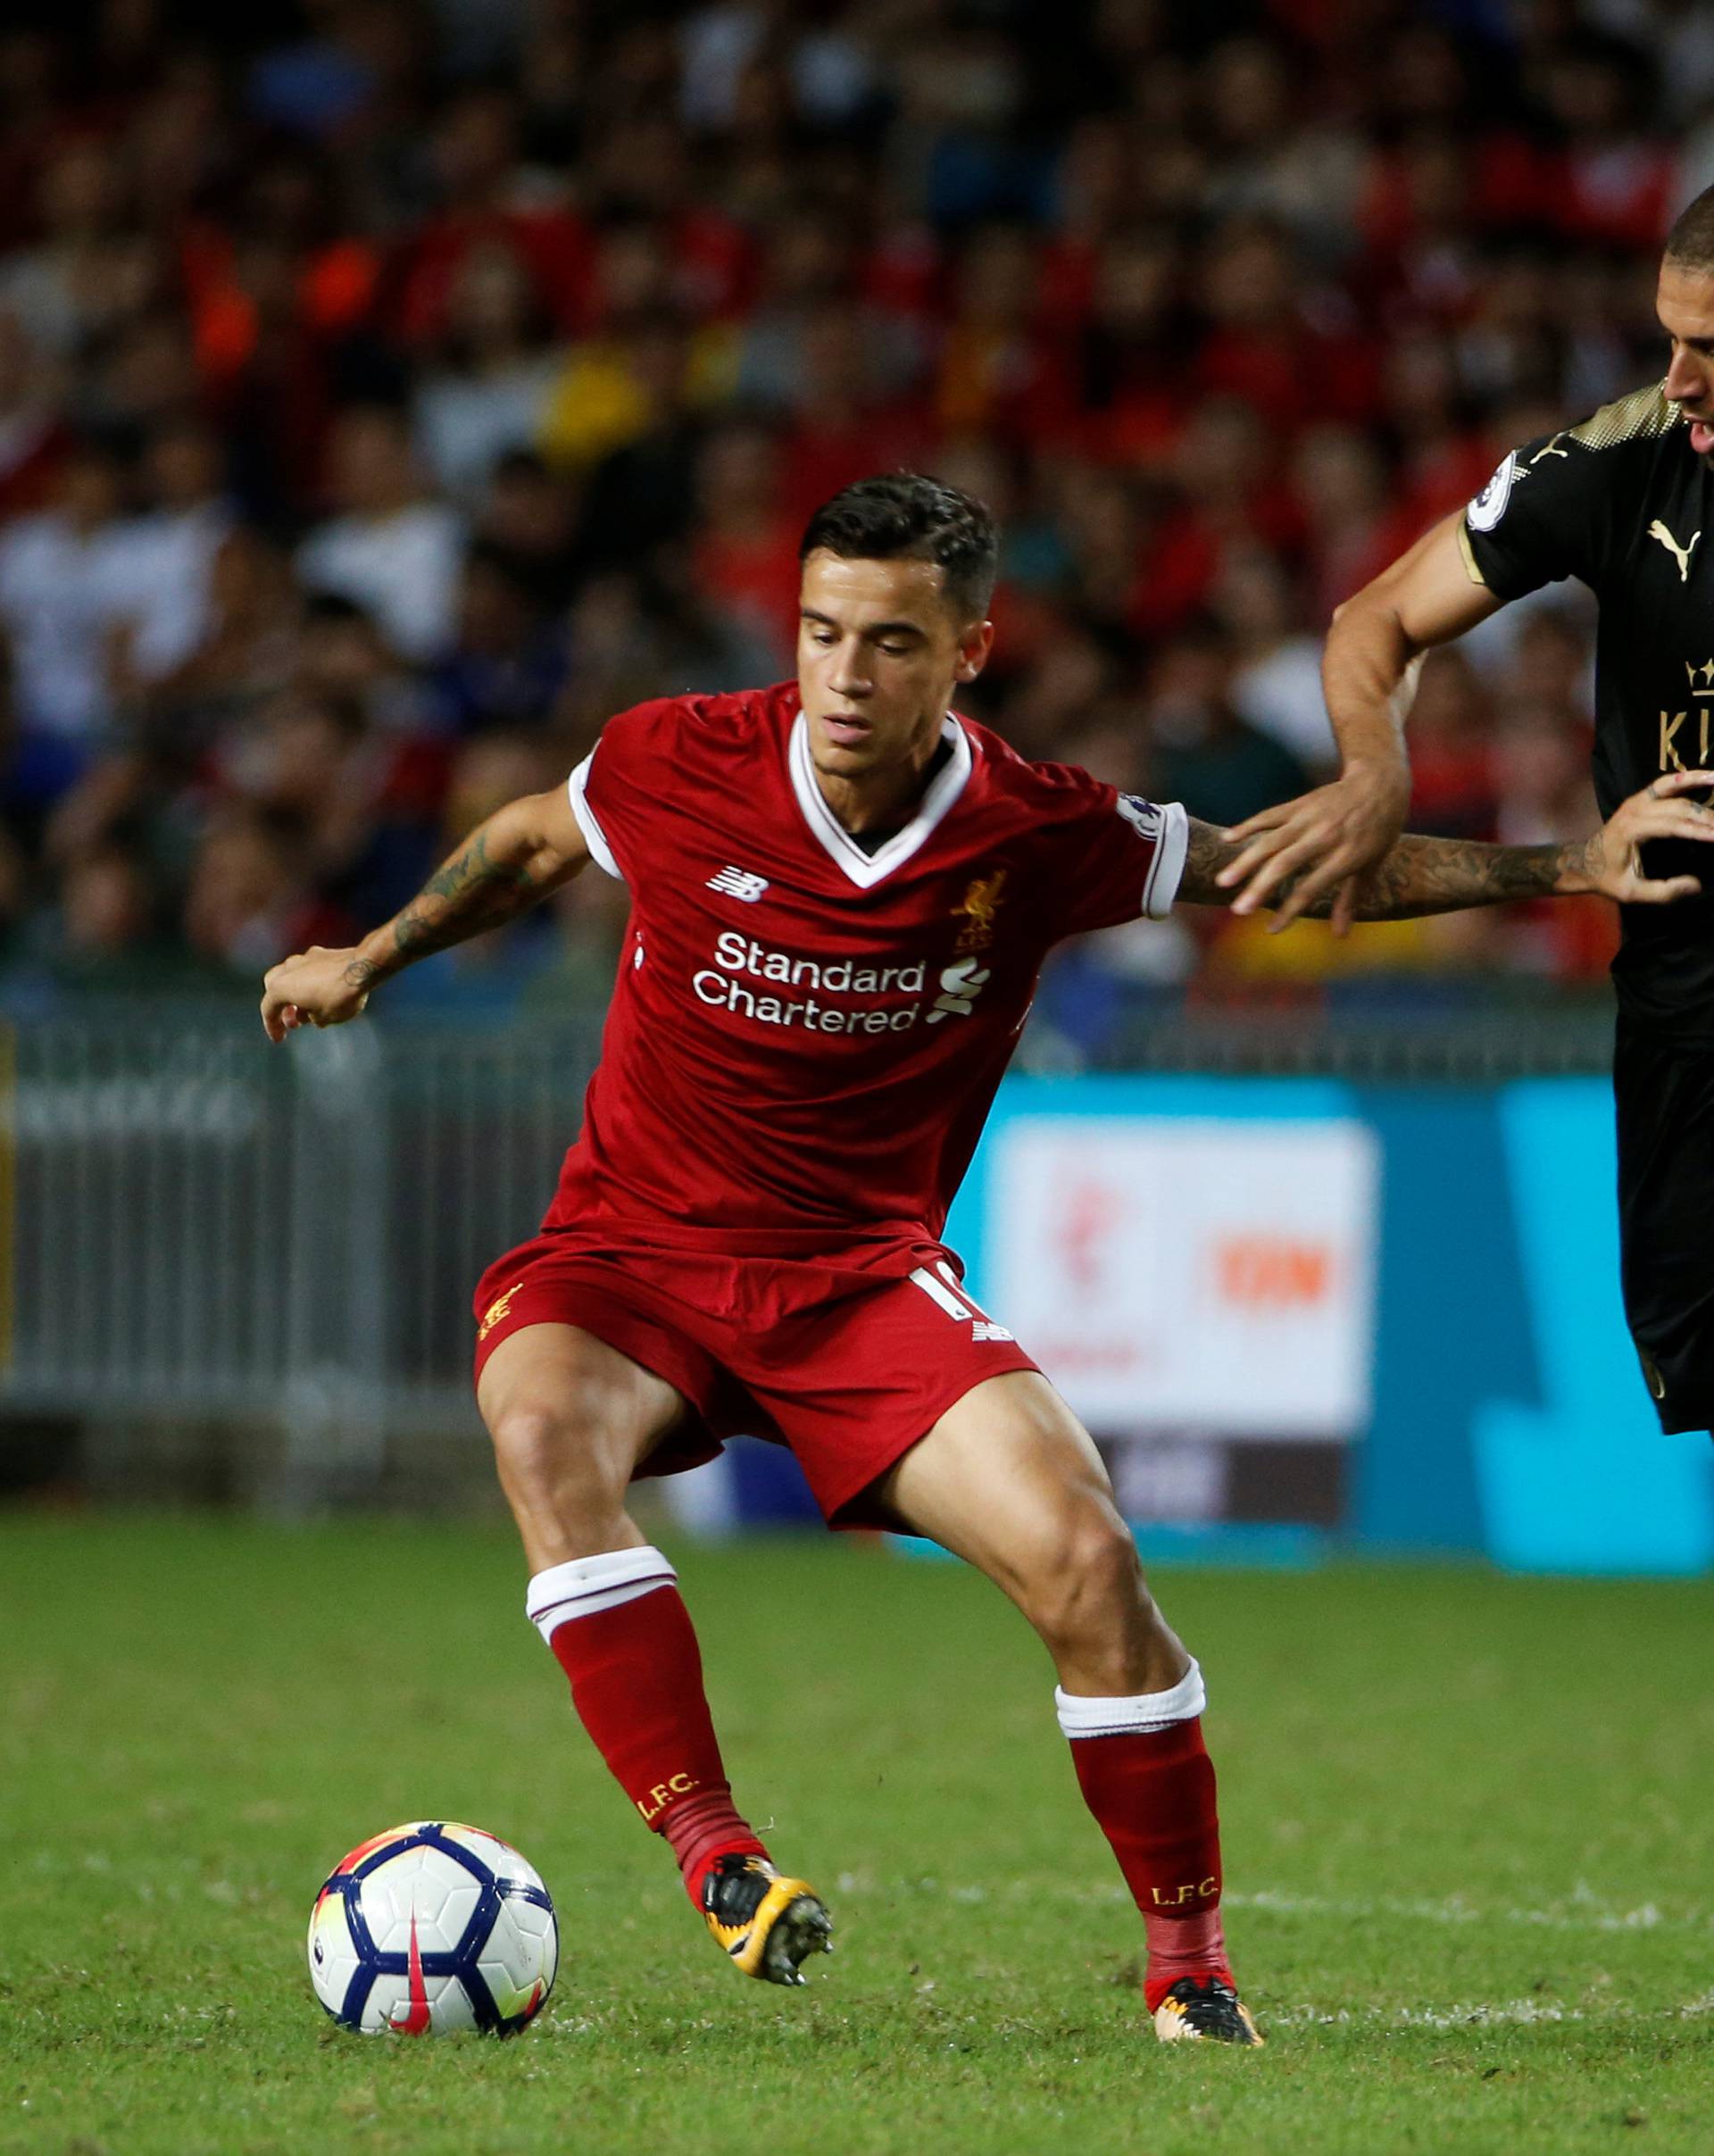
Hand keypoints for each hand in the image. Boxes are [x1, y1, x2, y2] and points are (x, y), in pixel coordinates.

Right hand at [260, 945, 376, 1042]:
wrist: (362, 968)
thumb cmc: (339, 996)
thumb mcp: (323, 1018)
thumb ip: (310, 1018)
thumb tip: (310, 1013)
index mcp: (280, 987)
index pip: (268, 1009)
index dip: (273, 1026)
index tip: (279, 1038)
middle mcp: (288, 968)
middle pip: (275, 988)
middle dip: (282, 1005)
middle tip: (293, 1021)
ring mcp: (304, 958)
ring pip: (292, 977)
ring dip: (297, 993)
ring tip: (311, 1010)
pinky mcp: (322, 953)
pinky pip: (309, 971)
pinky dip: (311, 983)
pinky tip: (324, 994)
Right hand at [1217, 760, 1411, 934]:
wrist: (1380, 784)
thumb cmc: (1378, 832)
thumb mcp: (1371, 867)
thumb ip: (1351, 900)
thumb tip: (1340, 936)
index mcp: (1346, 856)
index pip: (1313, 887)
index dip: (1291, 910)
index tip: (1272, 929)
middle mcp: (1325, 837)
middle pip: (1286, 864)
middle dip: (1260, 888)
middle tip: (1238, 910)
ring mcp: (1310, 818)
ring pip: (1272, 841)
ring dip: (1245, 861)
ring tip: (1223, 882)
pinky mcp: (1299, 804)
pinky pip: (1269, 816)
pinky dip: (1248, 826)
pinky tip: (1227, 840)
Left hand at [1576, 769, 1713, 903]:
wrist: (1583, 862)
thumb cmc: (1607, 878)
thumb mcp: (1631, 892)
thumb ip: (1663, 891)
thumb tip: (1695, 885)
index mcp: (1631, 830)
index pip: (1672, 827)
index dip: (1698, 831)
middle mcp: (1633, 810)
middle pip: (1678, 807)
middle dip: (1706, 817)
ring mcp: (1635, 801)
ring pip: (1673, 789)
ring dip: (1699, 785)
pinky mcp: (1639, 799)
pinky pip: (1664, 784)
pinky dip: (1685, 778)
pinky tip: (1707, 775)